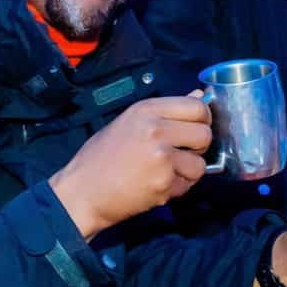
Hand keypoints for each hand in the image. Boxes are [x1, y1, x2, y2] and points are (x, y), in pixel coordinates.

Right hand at [49, 95, 209, 238]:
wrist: (82, 192)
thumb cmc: (101, 157)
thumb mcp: (130, 122)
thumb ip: (166, 111)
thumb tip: (200, 94)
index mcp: (146, 110)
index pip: (197, 106)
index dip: (202, 119)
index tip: (195, 128)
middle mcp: (156, 130)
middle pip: (204, 134)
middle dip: (198, 147)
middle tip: (181, 153)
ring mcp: (161, 158)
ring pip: (200, 164)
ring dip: (188, 171)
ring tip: (166, 172)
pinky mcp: (163, 184)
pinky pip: (187, 185)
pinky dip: (177, 188)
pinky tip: (157, 185)